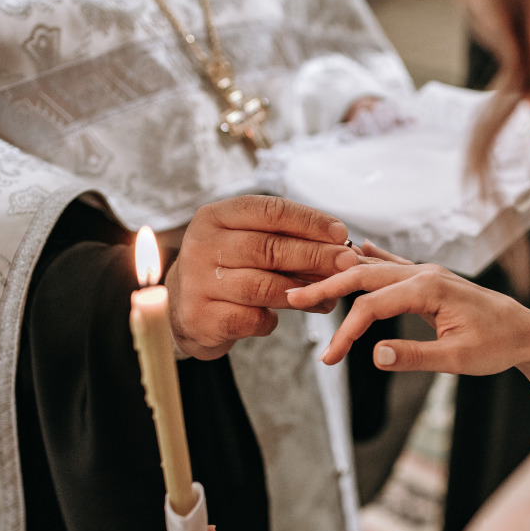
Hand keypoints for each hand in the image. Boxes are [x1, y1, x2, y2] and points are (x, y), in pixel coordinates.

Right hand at [165, 195, 358, 359]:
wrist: (181, 309)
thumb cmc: (228, 270)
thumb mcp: (247, 245)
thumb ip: (285, 242)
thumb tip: (340, 248)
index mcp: (215, 216)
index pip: (268, 210)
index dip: (308, 220)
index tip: (340, 232)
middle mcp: (201, 245)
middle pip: (269, 248)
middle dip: (315, 255)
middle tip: (347, 263)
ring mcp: (197, 283)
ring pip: (261, 286)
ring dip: (303, 292)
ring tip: (330, 296)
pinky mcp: (200, 318)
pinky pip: (250, 319)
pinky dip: (272, 320)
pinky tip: (279, 318)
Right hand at [287, 252, 529, 374]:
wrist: (525, 331)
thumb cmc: (496, 346)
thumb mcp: (458, 360)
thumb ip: (415, 358)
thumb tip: (374, 356)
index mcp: (429, 289)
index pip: (372, 305)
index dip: (345, 331)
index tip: (328, 358)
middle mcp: (424, 273)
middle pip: (363, 274)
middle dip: (326, 286)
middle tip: (291, 297)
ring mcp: (426, 272)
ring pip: (373, 267)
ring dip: (340, 274)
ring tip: (308, 279)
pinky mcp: (429, 279)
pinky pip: (390, 265)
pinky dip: (366, 261)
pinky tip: (352, 252)